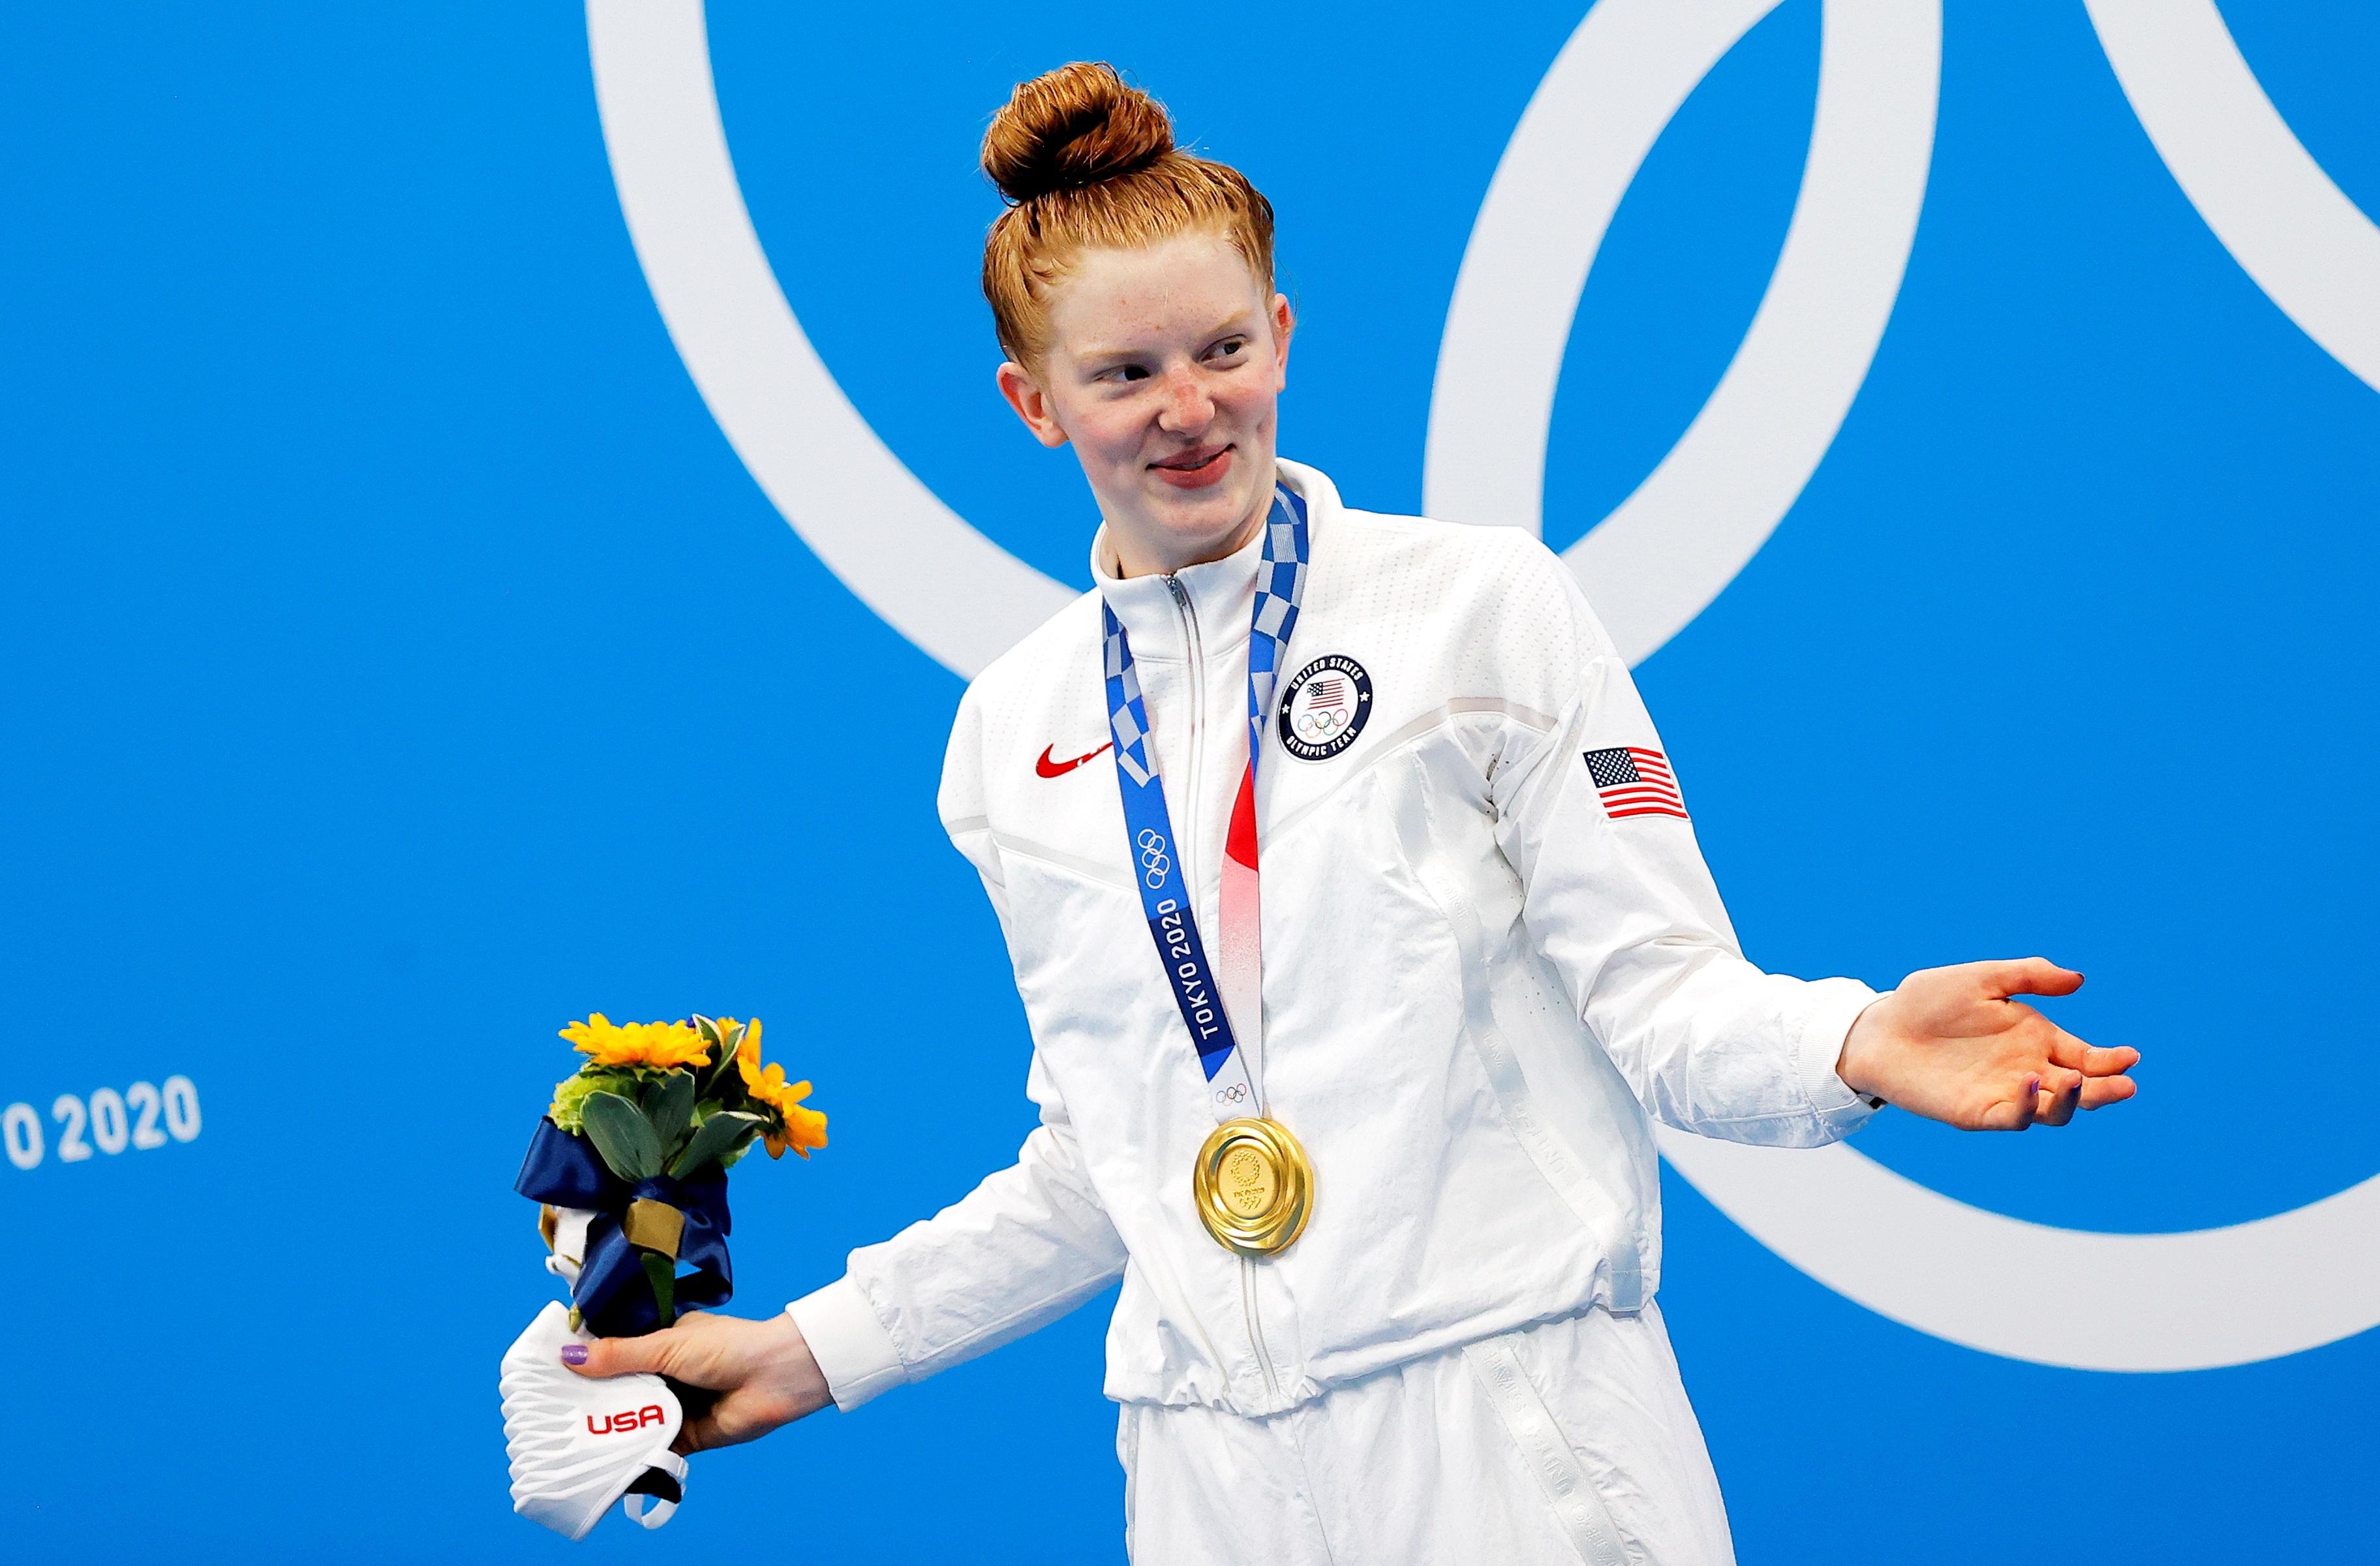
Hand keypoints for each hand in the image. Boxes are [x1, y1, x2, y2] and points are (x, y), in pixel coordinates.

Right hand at [562, 1309, 830, 1453]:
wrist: (777, 1378)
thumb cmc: (729, 1348)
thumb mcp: (668, 1345)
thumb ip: (620, 1355)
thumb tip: (568, 1356)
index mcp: (665, 1343)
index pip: (618, 1353)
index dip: (589, 1363)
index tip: (552, 1373)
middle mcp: (668, 1375)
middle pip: (621, 1390)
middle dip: (593, 1400)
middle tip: (550, 1412)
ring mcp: (676, 1406)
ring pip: (634, 1419)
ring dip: (610, 1427)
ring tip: (566, 1437)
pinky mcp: (686, 1437)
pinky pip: (652, 1447)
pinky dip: (632, 1453)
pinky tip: (601, 1459)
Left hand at [1836, 958, 2138, 1129]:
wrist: (1880, 1028)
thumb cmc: (1927, 1001)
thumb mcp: (1981, 979)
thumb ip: (2028, 976)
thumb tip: (2079, 979)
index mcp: (2034, 1038)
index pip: (2084, 1056)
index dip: (2110, 1060)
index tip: (2130, 1056)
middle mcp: (2027, 1069)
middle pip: (2080, 1088)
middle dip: (2106, 1088)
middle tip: (2125, 1083)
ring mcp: (2004, 1092)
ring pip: (2053, 1110)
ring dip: (2073, 1102)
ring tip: (2082, 1084)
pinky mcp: (1977, 1111)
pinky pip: (2012, 1118)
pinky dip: (2027, 1106)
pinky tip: (2030, 1083)